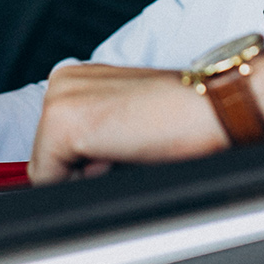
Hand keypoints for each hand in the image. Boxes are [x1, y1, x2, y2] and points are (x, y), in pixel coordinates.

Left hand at [28, 51, 263, 184]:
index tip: (126, 148)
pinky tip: (123, 152)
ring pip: (48, 171)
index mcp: (78, 80)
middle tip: (133, 147)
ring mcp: (59, 98)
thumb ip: (95, 140)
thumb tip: (72, 175)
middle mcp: (62, 80)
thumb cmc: (185, 120)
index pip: (57, 146)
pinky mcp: (62, 122)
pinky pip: (50, 180)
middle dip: (87, 170)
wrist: (216, 108)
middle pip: (49, 158)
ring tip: (131, 148)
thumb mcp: (127, 125)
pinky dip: (85, 183)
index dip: (91, 163)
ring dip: (89, 176)